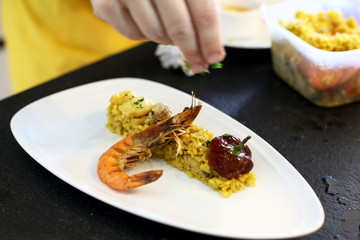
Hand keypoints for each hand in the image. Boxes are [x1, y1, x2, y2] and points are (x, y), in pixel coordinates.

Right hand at [90, 0, 224, 72]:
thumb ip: (199, 7)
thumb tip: (210, 47)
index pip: (203, 14)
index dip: (211, 41)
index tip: (215, 58)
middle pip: (180, 29)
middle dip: (192, 52)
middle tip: (198, 64)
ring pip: (156, 35)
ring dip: (167, 40)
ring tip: (168, 29)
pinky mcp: (105, 4)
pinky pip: (132, 35)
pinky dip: (143, 35)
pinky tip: (145, 21)